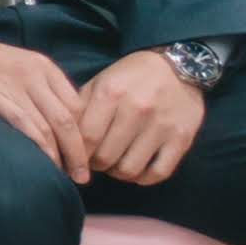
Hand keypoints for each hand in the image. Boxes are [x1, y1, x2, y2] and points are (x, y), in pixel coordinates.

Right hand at [0, 5, 91, 180]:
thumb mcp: (18, 64)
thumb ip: (38, 87)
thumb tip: (54, 120)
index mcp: (45, 66)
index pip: (78, 104)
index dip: (85, 133)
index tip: (84, 154)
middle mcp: (37, 75)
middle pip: (70, 119)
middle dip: (80, 151)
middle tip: (83, 175)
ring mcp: (17, 86)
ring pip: (53, 127)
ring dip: (64, 156)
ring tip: (68, 175)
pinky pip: (29, 128)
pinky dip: (42, 149)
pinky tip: (46, 164)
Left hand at [80, 49, 209, 184]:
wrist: (177, 66)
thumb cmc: (130, 77)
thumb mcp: (100, 82)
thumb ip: (80, 109)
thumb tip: (63, 140)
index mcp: (111, 93)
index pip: (87, 137)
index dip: (77, 153)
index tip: (75, 157)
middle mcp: (137, 109)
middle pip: (106, 157)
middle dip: (95, 164)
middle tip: (95, 160)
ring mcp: (162, 125)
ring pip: (130, 169)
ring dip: (117, 173)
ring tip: (114, 164)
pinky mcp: (182, 139)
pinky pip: (159, 173)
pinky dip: (143, 178)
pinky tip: (137, 169)